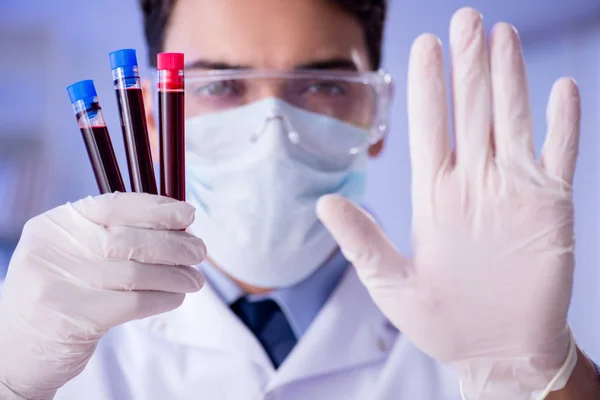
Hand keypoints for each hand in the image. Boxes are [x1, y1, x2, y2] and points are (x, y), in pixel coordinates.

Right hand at [0, 193, 205, 399]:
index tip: (187, 214)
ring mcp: (59, 284)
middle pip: (130, 239)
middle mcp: (52, 249)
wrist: (17, 350)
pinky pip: (134, 303)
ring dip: (176, 275)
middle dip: (174, 245)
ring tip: (194, 279)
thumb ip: (116, 236)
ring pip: (137, 273)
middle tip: (199, 252)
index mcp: (55, 225)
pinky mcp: (73, 319)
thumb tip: (179, 226)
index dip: (156, 208)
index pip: (114, 205)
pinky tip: (175, 298)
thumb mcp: (74, 255)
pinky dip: (163, 298)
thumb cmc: (61, 294)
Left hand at [318, 7, 580, 399]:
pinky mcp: (550, 206)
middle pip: (470, 111)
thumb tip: (325, 203)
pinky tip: (562, 90)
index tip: (425, 46)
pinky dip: (562, 124)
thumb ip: (362, 240)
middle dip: (468, 66)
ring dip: (509, 79)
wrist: (495, 351)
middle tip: (466, 18)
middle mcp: (473, 182)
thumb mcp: (391, 282)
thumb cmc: (441, 321)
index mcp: (433, 193)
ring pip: (512, 120)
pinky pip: (559, 156)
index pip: (429, 126)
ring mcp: (513, 189)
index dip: (429, 86)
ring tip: (503, 36)